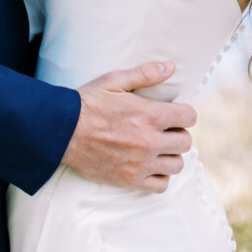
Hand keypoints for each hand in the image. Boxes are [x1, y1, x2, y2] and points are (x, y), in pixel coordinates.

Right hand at [62, 61, 195, 192]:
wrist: (62, 130)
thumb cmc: (88, 102)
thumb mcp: (115, 81)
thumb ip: (146, 73)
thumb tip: (171, 66)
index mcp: (150, 114)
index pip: (189, 117)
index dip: (183, 113)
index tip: (173, 113)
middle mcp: (150, 141)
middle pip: (185, 142)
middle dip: (177, 133)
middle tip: (162, 129)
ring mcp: (141, 163)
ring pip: (177, 165)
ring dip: (170, 155)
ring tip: (156, 147)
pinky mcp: (130, 180)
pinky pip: (161, 185)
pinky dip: (159, 176)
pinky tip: (149, 164)